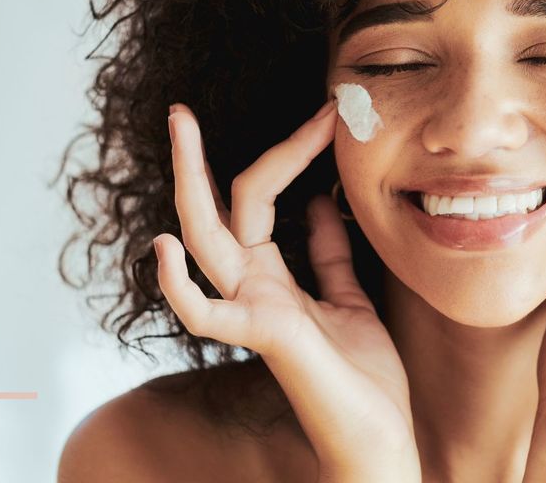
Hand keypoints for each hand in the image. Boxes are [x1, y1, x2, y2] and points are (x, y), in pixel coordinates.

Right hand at [156, 101, 419, 481]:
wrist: (379, 436)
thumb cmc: (363, 375)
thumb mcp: (349, 297)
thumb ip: (327, 255)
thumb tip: (319, 203)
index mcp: (271, 277)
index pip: (259, 199)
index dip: (286, 153)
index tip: (324, 113)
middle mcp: (252, 289)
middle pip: (216, 211)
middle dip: (199, 159)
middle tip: (181, 110)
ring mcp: (252, 310)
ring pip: (207, 241)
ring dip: (192, 186)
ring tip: (181, 132)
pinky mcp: (264, 337)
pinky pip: (206, 315)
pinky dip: (180, 284)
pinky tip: (166, 247)